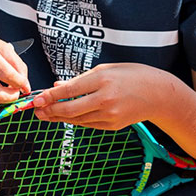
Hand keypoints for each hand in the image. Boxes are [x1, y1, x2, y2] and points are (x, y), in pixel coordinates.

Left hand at [31, 63, 177, 129]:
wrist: (159, 95)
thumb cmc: (133, 76)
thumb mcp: (106, 69)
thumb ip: (81, 79)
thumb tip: (58, 85)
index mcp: (103, 80)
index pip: (70, 89)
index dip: (51, 96)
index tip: (37, 99)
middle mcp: (105, 99)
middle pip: (70, 109)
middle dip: (50, 110)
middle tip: (36, 110)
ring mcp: (109, 115)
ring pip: (77, 119)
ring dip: (59, 117)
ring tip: (45, 115)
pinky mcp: (112, 126)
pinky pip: (88, 124)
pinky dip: (75, 120)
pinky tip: (64, 117)